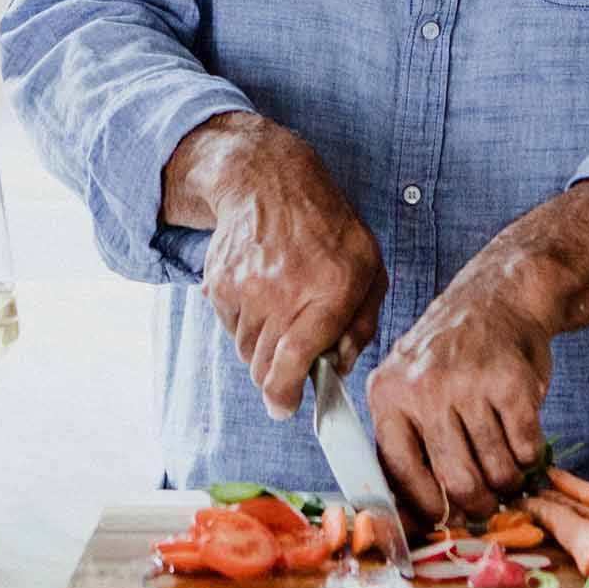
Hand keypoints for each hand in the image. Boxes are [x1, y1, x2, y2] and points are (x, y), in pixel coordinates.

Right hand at [182, 119, 388, 419]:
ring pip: (245, 352)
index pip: (294, 361)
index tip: (285, 406)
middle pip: (264, 369)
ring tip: (280, 307)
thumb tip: (338, 369)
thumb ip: (361, 324)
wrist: (269, 181)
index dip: (285, 396)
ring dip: (261, 346)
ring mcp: (247, 287)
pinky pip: (229, 328)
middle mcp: (286, 289)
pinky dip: (244, 322)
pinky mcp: (220, 284)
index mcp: (333, 288)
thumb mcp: (369, 266)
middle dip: (277, 374)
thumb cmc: (328, 228)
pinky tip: (261, 290)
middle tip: (291, 353)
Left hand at [368, 271, 551, 524]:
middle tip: (488, 504)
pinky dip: (531, 455)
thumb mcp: (411, 384)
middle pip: (456, 481)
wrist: (500, 295)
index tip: (446, 518)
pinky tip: (524, 438)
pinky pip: (527, 448)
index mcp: (388, 393)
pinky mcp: (511, 382)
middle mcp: (424, 388)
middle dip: (479, 505)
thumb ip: (407, 442)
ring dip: (509, 480)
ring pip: (496, 470)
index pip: (400, 474)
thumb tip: (413, 519)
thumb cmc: (453, 354)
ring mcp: (469, 383)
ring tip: (508, 469)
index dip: (428, 508)